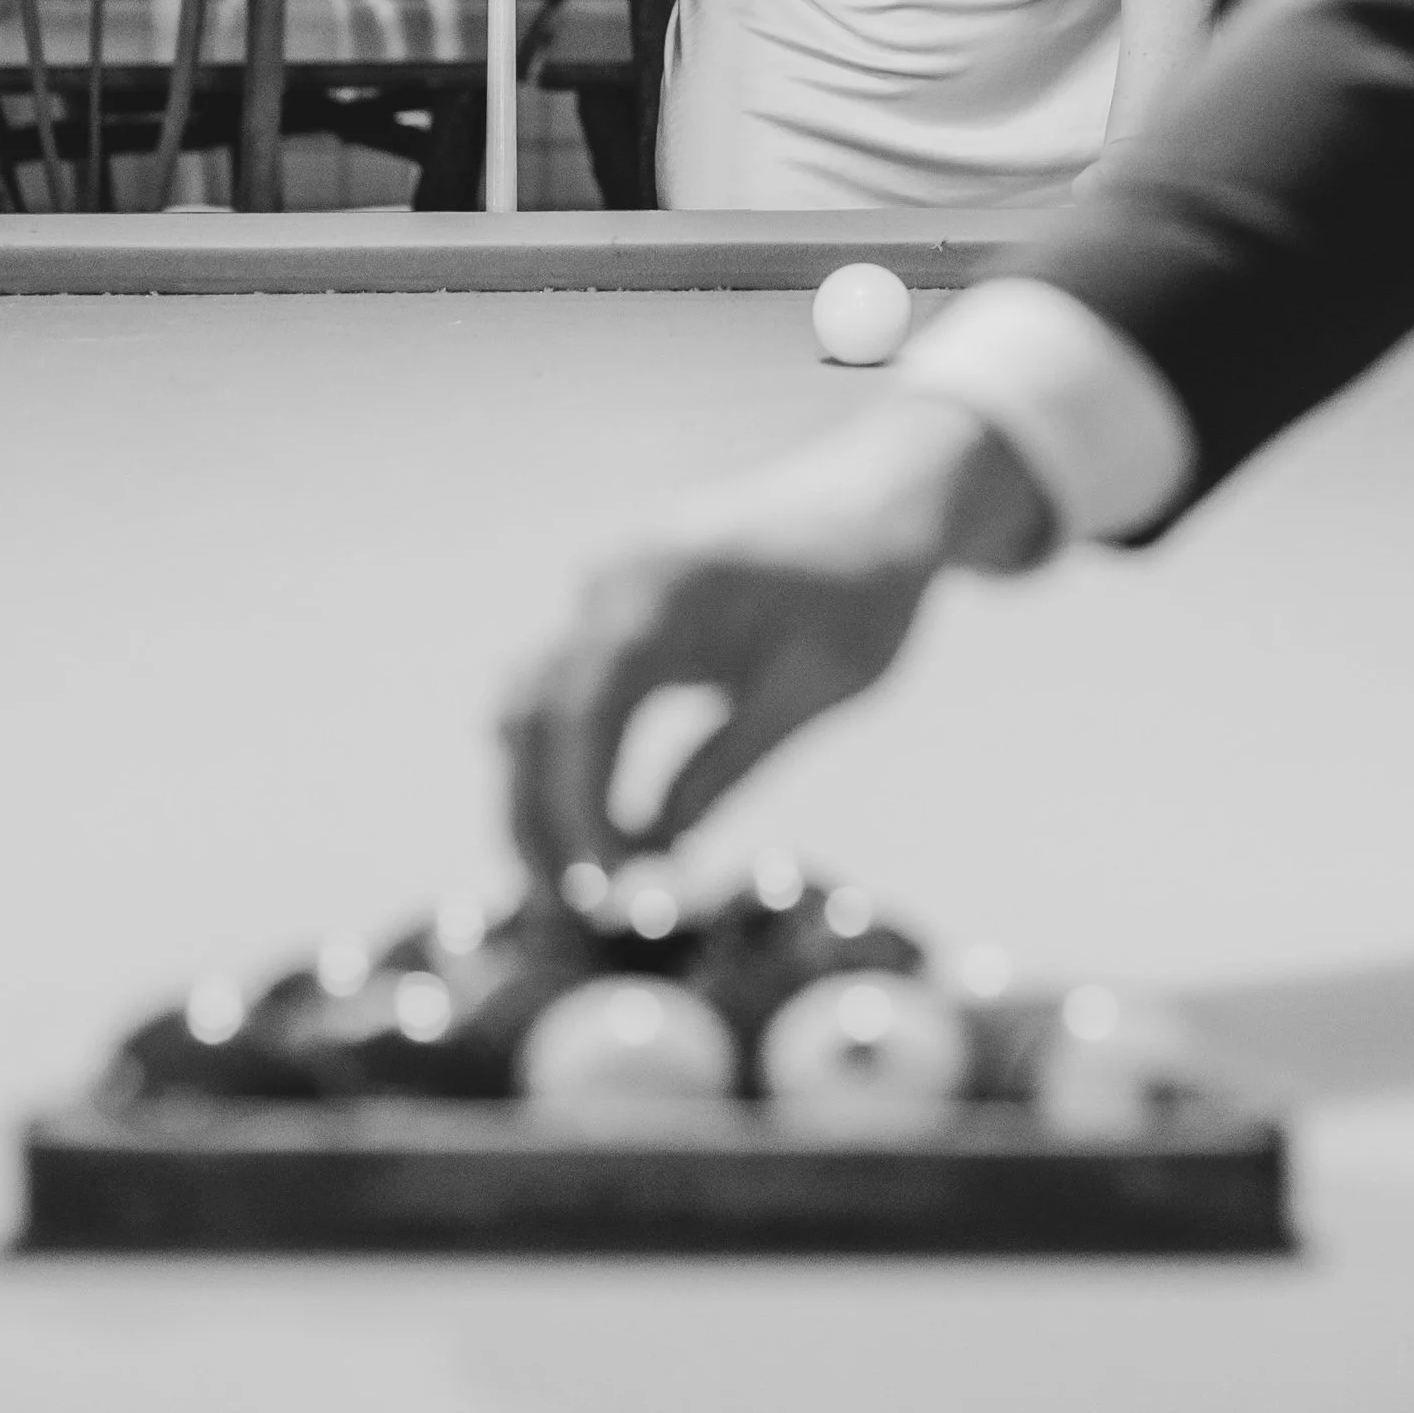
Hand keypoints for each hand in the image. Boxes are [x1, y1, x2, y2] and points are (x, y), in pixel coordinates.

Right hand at [499, 397, 1051, 895]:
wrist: (883, 503)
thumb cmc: (867, 592)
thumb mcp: (818, 690)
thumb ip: (727, 767)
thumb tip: (653, 858)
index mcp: (668, 585)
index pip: (583, 706)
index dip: (577, 804)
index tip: (601, 887)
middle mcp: (616, 580)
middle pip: (533, 709)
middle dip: (536, 813)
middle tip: (569, 910)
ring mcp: (608, 590)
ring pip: (531, 703)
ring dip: (537, 792)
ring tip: (577, 885)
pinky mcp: (616, 613)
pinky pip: (563, 692)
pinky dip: (565, 762)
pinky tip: (600, 831)